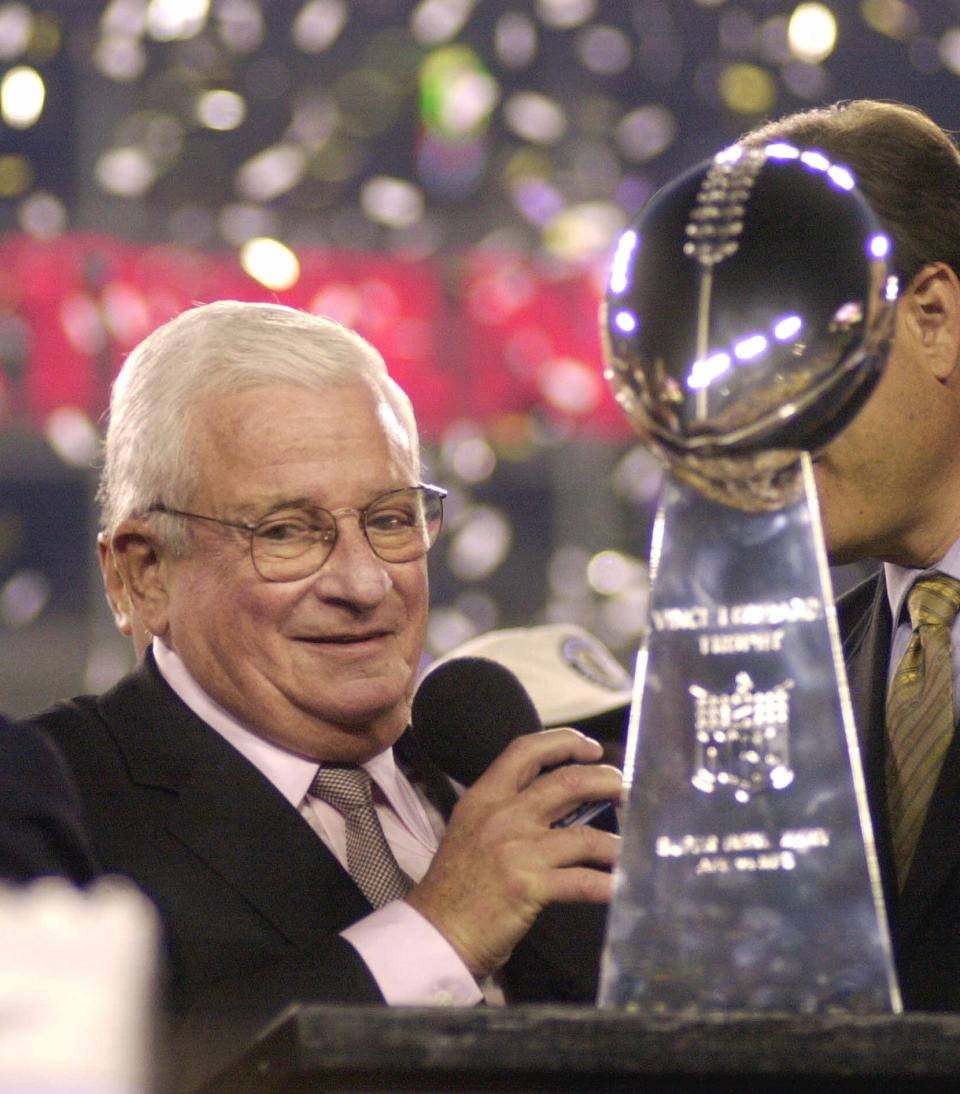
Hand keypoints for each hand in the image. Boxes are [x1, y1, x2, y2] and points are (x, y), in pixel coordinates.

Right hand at [405, 728, 621, 978]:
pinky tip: (622, 885)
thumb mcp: (471, 829)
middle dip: (605, 780)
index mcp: (484, 797)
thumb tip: (555, 802)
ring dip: (616, 840)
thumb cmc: (455, 885)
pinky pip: (583, 881)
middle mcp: (502, 815)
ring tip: (631, 844)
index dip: (564, 742)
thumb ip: (505, 810)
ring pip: (585, 833)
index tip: (591, 749)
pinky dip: (608, 883)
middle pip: (567, 782)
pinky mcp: (531, 886)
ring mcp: (518, 849)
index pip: (525, 750)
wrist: (435, 931)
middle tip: (625, 788)